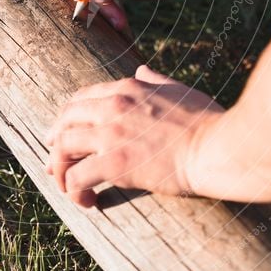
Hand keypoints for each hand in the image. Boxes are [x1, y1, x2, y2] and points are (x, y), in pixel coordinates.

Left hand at [45, 64, 223, 206]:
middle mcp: (113, 106)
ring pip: (62, 147)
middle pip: (65, 119)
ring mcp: (111, 134)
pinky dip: (73, 190)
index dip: (69, 116)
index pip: (83, 97)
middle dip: (54, 140)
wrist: (218, 147)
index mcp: (129, 87)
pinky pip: (76, 177)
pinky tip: (86, 200)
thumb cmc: (207, 121)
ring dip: (58, 168)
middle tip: (53, 161)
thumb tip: (142, 69)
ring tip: (65, 185)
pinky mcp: (114, 163)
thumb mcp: (180, 89)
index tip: (65, 132)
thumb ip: (156, 79)